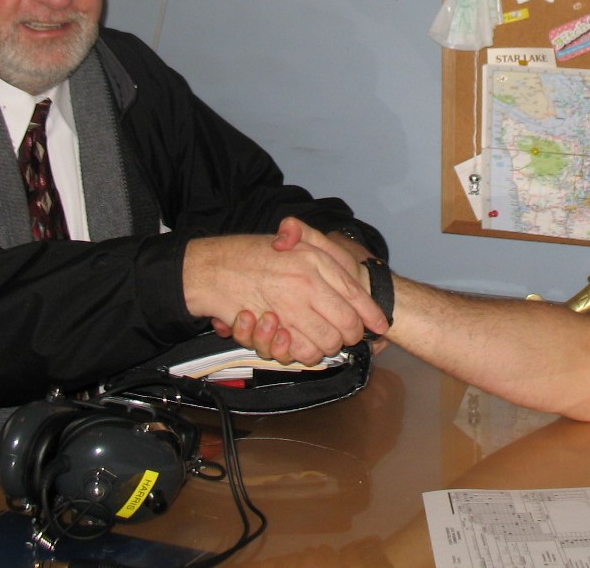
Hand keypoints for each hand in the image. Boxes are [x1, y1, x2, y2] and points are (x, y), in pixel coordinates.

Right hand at [184, 217, 385, 364]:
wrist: (209, 268)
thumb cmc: (251, 253)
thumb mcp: (292, 237)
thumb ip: (322, 246)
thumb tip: (353, 272)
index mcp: (315, 260)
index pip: (356, 294)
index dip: (371, 314)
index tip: (380, 326)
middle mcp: (306, 282)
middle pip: (347, 324)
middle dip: (350, 335)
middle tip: (345, 336)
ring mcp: (289, 306)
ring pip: (327, 342)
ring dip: (326, 345)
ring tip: (319, 337)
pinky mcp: (272, 326)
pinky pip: (300, 351)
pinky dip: (301, 352)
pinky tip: (295, 340)